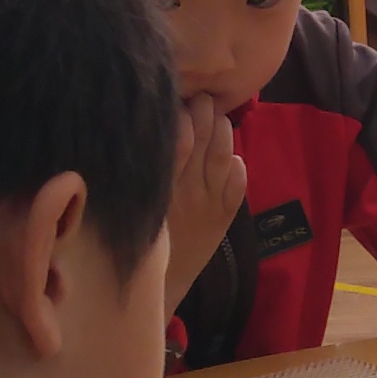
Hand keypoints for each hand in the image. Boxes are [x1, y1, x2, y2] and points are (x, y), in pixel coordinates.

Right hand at [159, 101, 249, 296]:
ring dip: (223, 131)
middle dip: (206, 112)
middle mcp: (188, 191)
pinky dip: (237, 164)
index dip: (182, 115)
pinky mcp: (225, 216)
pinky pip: (238, 183)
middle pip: (203, 140)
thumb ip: (148, 170)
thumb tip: (157, 129)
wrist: (161, 282)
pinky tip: (230, 155)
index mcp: (161, 186)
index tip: (180, 98)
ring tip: (217, 116)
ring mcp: (210, 203)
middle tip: (203, 96)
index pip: (177, 140)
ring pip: (223, 155)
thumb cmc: (143, 236)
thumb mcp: (138, 201)